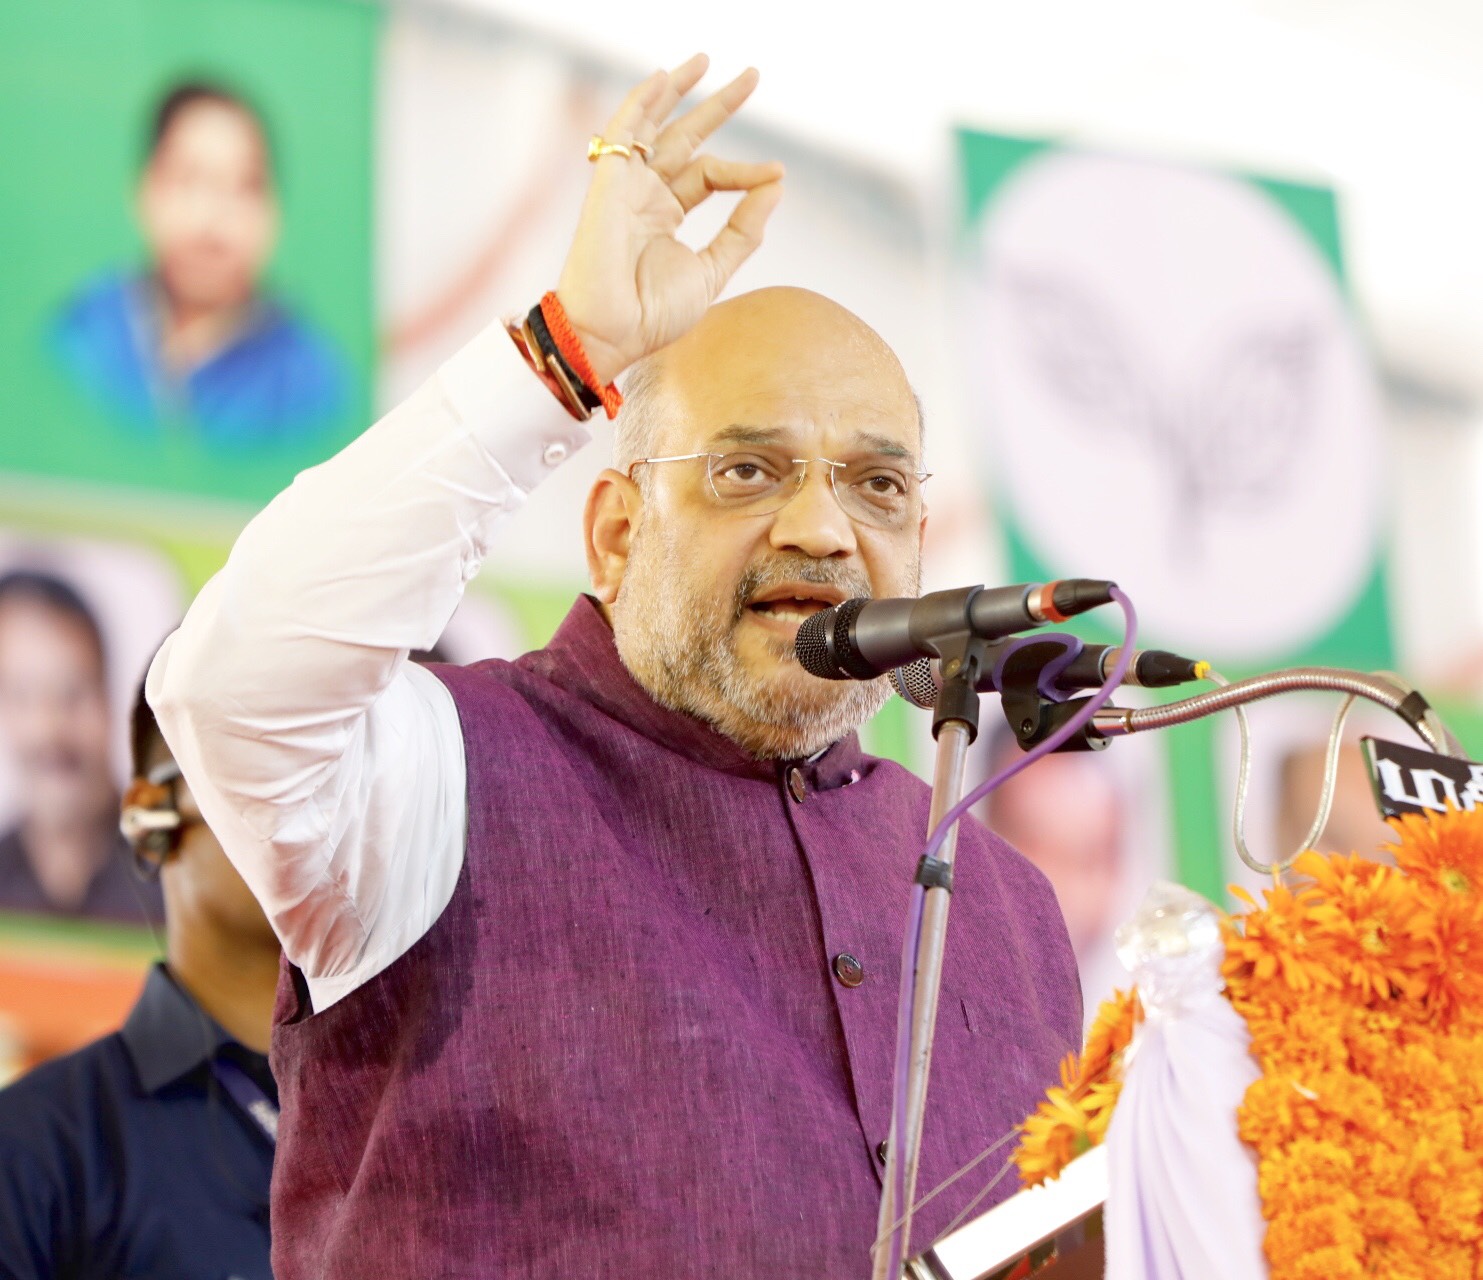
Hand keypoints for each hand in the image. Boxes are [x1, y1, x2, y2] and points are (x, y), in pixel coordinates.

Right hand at [556, 54, 784, 384]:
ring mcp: (626, 187)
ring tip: (708, 61)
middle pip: (685, 138)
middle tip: (752, 76)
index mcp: (665, 217)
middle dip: (718, 107)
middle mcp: (645, 196)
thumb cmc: (652, 314)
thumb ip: (743, 230)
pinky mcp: (608, 183)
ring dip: (679, 90)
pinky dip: (642, 102)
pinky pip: (624, 132)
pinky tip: (665, 77)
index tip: (776, 172)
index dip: (745, 171)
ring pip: (655, 125)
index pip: (711, 175)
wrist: (611, 332)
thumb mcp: (712, 270)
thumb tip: (776, 184)